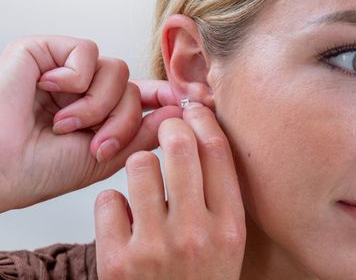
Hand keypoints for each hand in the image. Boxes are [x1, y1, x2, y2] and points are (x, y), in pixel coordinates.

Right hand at [0, 36, 180, 211]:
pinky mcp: (46, 51)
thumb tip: (179, 111)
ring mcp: (69, 72)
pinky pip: (87, 52)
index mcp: (103, 113)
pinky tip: (49, 92)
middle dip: (122, 119)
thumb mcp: (106, 157)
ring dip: (96, 104)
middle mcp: (88, 90)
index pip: (144, 96)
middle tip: (97, 144)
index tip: (193, 103)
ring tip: (67, 125)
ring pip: (116, 70)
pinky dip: (74, 78)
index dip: (168, 97)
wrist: (0, 169)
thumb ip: (143, 134)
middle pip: (134, 87)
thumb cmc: (43, 170)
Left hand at [94, 103, 245, 279]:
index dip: (202, 120)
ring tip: (145, 184)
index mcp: (229, 227)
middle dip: (169, 127)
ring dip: (141, 166)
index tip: (192, 110)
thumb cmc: (202, 275)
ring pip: (140, 165)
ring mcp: (155, 249)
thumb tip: (201, 131)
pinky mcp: (117, 262)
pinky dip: (113, 203)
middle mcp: (195, 235)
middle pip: (180, 146)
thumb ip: (220, 192)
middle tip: (165, 128)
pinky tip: (125, 218)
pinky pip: (107, 199)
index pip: (217, 151)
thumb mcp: (228, 238)